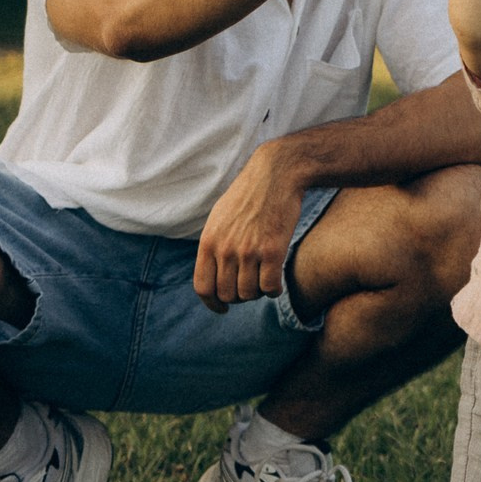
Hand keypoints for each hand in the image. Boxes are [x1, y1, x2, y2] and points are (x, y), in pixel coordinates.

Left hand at [192, 148, 305, 312]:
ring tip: (263, 281)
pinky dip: (274, 291)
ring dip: (257, 293)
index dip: (212, 303)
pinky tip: (277, 283)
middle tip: (250, 287)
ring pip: (249, 294)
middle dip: (239, 297)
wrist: (276, 174)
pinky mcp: (273, 250)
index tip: (222, 308)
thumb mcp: (219, 217)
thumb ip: (214, 245)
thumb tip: (213, 272)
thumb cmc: (249, 195)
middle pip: (227, 294)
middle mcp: (226, 249)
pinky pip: (270, 287)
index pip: (203, 287)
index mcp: (209, 241)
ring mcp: (249, 251)